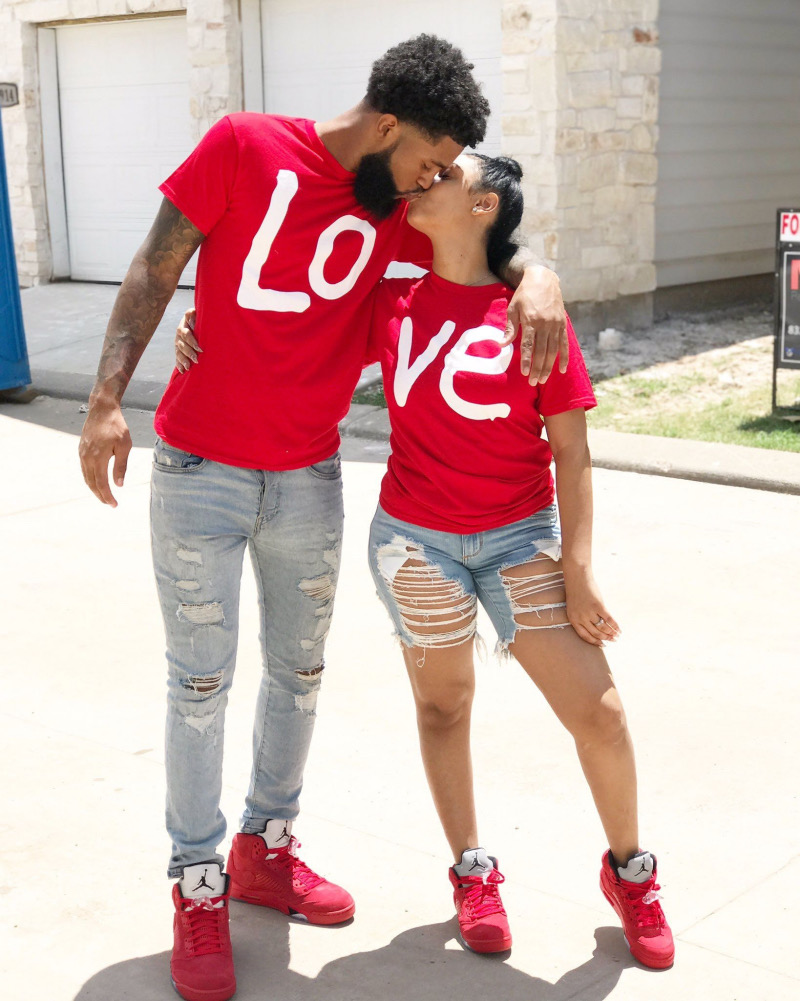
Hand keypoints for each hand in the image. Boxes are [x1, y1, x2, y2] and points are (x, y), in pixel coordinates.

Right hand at [78, 401, 131, 507]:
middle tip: (110, 504)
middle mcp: (87, 457)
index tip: (114, 504)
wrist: (102, 409)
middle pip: (91, 483)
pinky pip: (84, 469)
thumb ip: (121, 466)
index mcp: (98, 458)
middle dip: (100, 495)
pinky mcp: (81, 450)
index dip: (107, 496)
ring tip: (104, 496)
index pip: (101, 483)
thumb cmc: (117, 426)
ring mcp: (82, 453)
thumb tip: (119, 485)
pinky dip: (90, 479)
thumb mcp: (124, 446)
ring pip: (86, 477)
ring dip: (94, 488)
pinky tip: (97, 481)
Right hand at [175, 308, 200, 372]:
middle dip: (189, 352)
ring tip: (189, 367)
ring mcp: (178, 342)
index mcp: (184, 324)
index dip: (192, 341)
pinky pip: (177, 358)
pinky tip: (183, 370)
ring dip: (183, 360)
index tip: (200, 349)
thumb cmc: (202, 319)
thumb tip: (195, 316)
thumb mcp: (200, 315)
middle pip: (182, 344)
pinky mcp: (178, 350)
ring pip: (178, 352)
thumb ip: (197, 315)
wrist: (198, 322)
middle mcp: (179, 333)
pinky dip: (179, 365)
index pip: (186, 333)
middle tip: (196, 359)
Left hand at [502, 265, 568, 384]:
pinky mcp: (563, 324)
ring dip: (549, 366)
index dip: (527, 360)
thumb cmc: (524, 295)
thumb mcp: (513, 308)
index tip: (525, 373)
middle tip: (534, 382)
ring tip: (543, 379)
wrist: (543, 279)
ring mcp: (556, 324)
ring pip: (553, 350)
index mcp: (531, 320)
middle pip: (542, 351)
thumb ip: (510, 328)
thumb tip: (501, 345)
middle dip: (538, 368)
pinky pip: (564, 344)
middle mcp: (545, 324)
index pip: (529, 345)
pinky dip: (564, 358)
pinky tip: (562, 370)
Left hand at [563, 567, 619, 646]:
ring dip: (611, 633)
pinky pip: (609, 619)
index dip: (595, 642)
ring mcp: (589, 612)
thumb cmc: (576, 592)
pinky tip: (619, 630)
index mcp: (573, 619)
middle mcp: (580, 617)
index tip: (602, 644)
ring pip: (603, 627)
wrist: (578, 578)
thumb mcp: (574, 607)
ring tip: (617, 635)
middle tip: (613, 640)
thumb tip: (596, 627)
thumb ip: (582, 617)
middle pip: (595, 633)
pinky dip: (615, 626)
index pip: (585, 636)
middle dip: (606, 638)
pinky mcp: (598, 606)